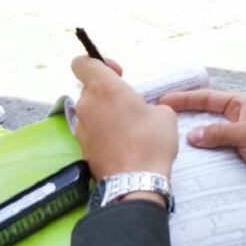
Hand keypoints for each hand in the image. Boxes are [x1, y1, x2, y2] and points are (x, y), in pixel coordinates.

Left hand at [71, 56, 178, 189]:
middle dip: (108, 93)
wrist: (135, 182)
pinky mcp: (82, 147)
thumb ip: (148, 103)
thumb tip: (144, 112)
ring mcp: (81, 127)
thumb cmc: (151, 142)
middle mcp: (87, 104)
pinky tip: (123, 143)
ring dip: (106, 113)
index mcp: (104, 88)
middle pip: (89, 88)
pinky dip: (104, 132)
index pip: (82, 63)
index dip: (98, 62)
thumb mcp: (164, 114)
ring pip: (91, 110)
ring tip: (128, 128)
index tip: (118, 73)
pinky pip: (92, 130)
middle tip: (129, 105)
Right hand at [160, 89, 245, 225]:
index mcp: (241, 106)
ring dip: (188, 145)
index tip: (162, 100)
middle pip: (202, 118)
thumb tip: (191, 136)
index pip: (207, 98)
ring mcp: (231, 143)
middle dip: (181, 120)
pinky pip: (210, 159)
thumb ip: (220, 133)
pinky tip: (181, 166)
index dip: (184, 99)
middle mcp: (233, 121)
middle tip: (157, 124)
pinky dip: (198, 162)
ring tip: (163, 146)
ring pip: (203, 141)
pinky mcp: (231, 162)